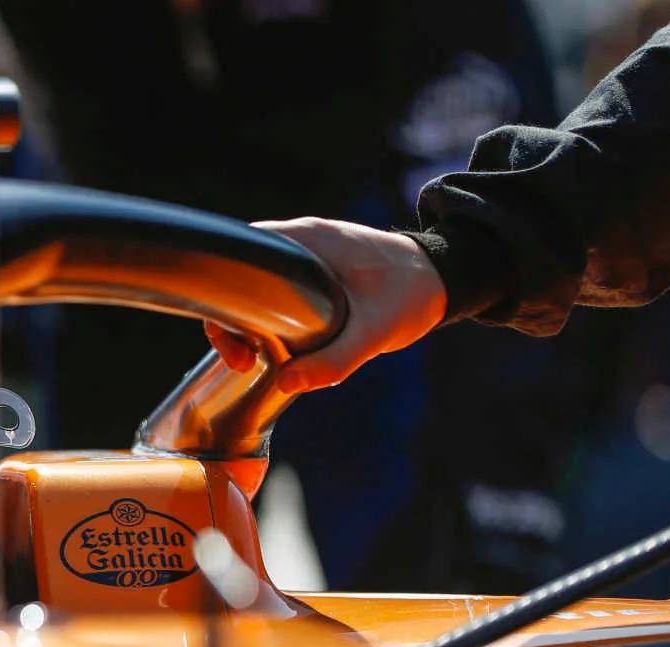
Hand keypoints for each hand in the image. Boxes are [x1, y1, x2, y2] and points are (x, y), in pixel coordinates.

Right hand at [205, 218, 447, 393]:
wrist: (448, 274)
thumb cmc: (412, 294)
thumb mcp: (375, 333)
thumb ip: (333, 361)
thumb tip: (285, 383)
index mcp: (306, 241)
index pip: (238, 257)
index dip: (221, 300)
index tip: (234, 342)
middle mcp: (300, 239)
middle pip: (239, 274)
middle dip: (231, 320)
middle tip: (244, 359)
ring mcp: (308, 250)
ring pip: (257, 283)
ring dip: (249, 321)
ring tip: (259, 358)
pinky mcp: (318, 265)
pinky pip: (277, 286)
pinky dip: (269, 315)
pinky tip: (279, 344)